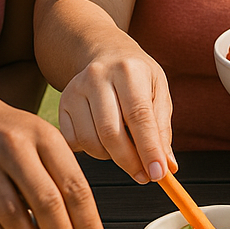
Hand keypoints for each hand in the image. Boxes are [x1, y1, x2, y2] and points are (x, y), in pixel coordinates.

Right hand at [58, 43, 173, 184]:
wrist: (105, 52)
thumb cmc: (136, 76)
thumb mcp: (158, 91)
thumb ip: (162, 128)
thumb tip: (167, 165)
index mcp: (129, 70)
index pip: (139, 116)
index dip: (149, 149)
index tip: (158, 174)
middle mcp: (98, 76)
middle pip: (111, 132)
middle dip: (130, 161)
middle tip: (144, 175)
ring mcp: (76, 89)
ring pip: (91, 141)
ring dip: (111, 157)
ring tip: (125, 150)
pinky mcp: (62, 103)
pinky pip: (74, 141)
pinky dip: (91, 150)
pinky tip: (104, 140)